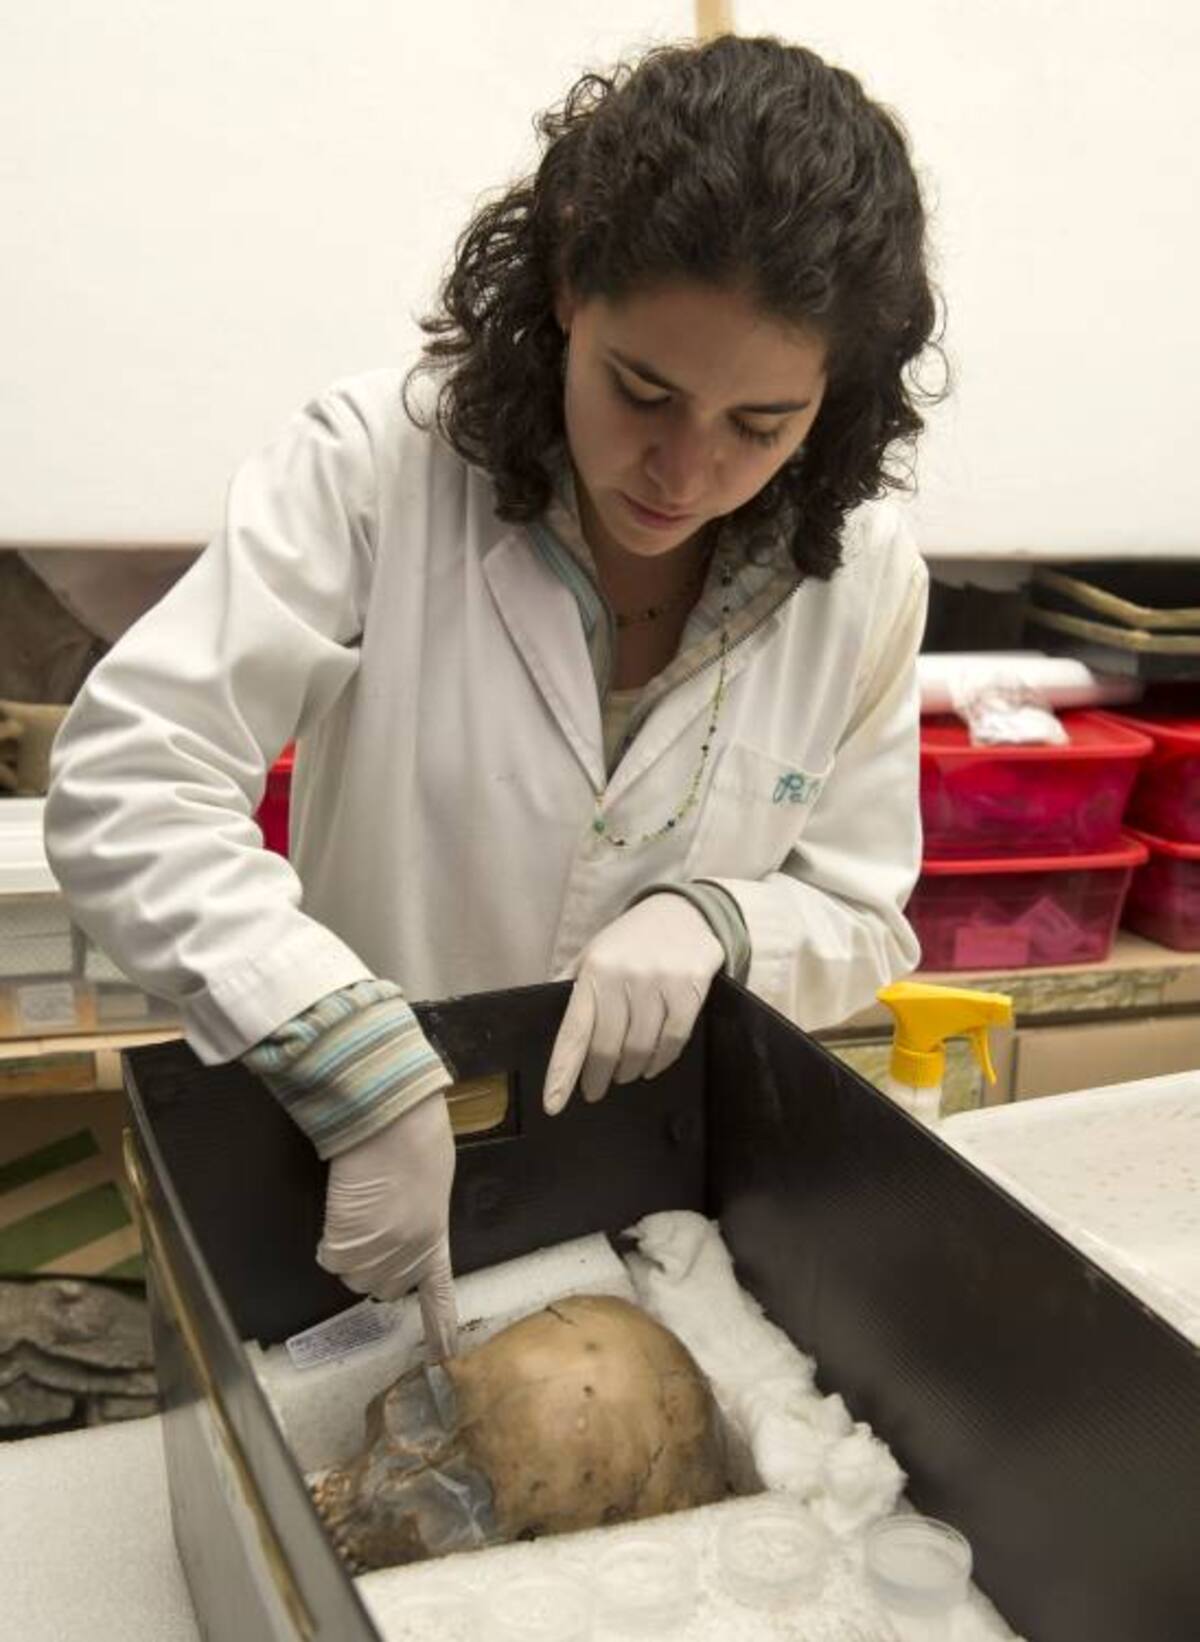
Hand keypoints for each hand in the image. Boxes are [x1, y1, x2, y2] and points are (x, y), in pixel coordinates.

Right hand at [317, 1092, 457, 1358]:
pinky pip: (329, 1256)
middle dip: (376, 1264)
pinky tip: (341, 1212)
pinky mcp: (345, 1248)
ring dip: (350, 1253)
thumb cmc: (418, 1144)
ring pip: (352, 1275)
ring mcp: (377, 1258)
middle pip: (382, 1287)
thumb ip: (418, 1217)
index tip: (445, 1356)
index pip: (439, 1295)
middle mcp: (408, 1260)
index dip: (439, 1326)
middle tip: (372, 1227)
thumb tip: (403, 1222)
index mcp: (436, 1241)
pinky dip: (329, 1240)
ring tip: (358, 1213)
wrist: (394, 1129)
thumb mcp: (429, 1187)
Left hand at [543, 894, 722, 1114]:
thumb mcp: (593, 954)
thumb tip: (542, 1016)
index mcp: (593, 972)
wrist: (684, 911)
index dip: (562, 1073)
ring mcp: (659, 983)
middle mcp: (623, 977)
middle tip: (594, 1089)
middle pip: (608, 1049)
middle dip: (599, 1077)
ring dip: (630, 1070)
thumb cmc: (631, 940)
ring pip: (641, 1048)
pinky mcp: (690, 989)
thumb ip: (570, 984)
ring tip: (625, 1073)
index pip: (573, 1033)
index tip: (552, 1104)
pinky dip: (661, 1060)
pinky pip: (673, 1040)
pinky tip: (653, 1064)